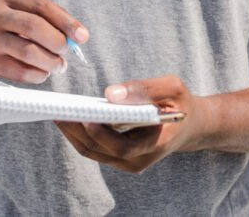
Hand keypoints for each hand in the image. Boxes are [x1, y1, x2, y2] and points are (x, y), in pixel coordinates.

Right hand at [0, 0, 88, 82]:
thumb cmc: (5, 22)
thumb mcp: (20, 7)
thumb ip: (49, 16)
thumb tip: (77, 35)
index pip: (41, 6)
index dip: (66, 22)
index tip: (82, 35)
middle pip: (34, 27)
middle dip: (58, 42)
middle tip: (67, 51)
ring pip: (28, 52)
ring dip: (51, 61)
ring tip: (59, 65)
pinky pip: (20, 72)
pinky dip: (39, 74)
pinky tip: (43, 72)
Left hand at [56, 75, 207, 173]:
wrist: (189, 124)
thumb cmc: (180, 102)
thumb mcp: (172, 87)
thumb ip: (143, 89)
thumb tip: (109, 94)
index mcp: (157, 143)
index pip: (122, 147)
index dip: (100, 134)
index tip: (84, 115)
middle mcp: (140, 159)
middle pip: (101, 151)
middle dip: (77, 131)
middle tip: (60, 110)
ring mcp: (129, 162)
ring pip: (93, 152)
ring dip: (73, 134)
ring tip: (58, 112)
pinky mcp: (119, 158)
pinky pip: (95, 149)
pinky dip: (80, 134)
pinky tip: (69, 118)